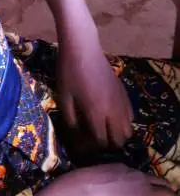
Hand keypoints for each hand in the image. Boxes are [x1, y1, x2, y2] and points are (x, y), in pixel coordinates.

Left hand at [57, 27, 132, 147]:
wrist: (83, 48)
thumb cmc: (69, 72)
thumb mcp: (63, 97)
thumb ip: (70, 119)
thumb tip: (76, 134)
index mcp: (96, 112)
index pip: (100, 142)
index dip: (90, 146)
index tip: (79, 142)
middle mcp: (113, 111)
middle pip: (119, 141)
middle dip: (106, 144)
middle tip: (91, 137)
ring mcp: (122, 102)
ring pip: (128, 130)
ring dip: (117, 134)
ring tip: (102, 128)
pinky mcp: (125, 93)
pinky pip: (131, 116)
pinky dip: (123, 122)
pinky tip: (109, 116)